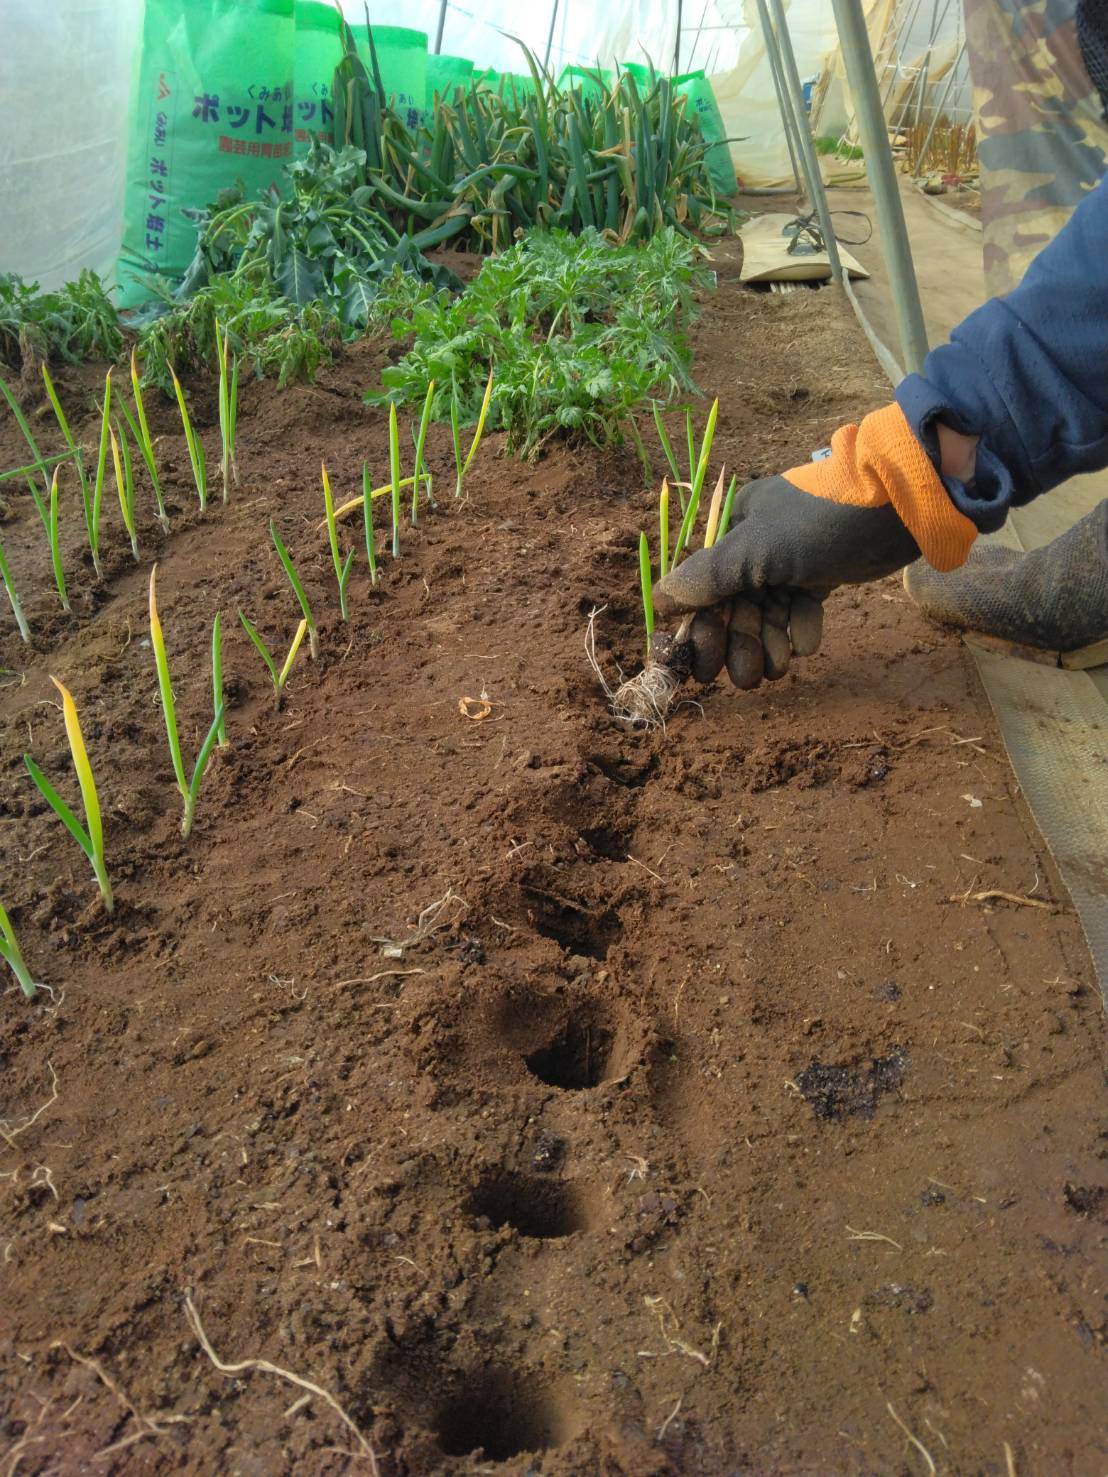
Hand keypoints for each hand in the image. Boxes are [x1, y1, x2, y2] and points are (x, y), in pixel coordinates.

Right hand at [654, 475, 920, 685]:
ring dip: (769, 643)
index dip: (696, 629)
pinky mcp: (822, 570)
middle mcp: (756, 543)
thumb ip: (709, 578)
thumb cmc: (821, 522)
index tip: (697, 668)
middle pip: (733, 606)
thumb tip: (659, 599)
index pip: (700, 587)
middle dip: (738, 644)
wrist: (901, 504)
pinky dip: (801, 627)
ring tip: (779, 669)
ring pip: (768, 611)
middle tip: (742, 680)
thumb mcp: (758, 551)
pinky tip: (807, 645)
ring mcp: (790, 558)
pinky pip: (800, 607)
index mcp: (732, 528)